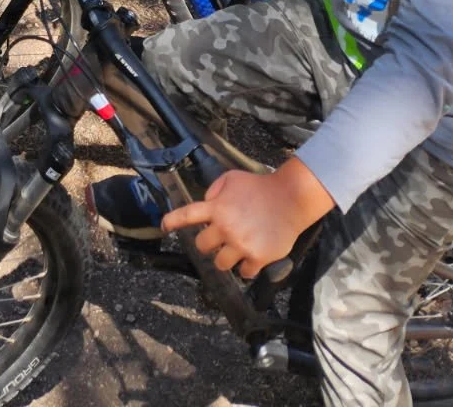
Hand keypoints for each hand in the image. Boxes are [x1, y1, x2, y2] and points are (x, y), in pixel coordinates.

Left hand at [163, 161, 331, 278]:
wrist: (290, 198)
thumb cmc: (260, 187)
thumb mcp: (233, 179)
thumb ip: (215, 190)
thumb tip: (207, 202)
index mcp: (217, 207)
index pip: (188, 215)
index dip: (173, 221)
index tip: (163, 227)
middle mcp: (225, 227)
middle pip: (202, 246)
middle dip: (208, 244)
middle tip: (219, 240)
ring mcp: (240, 244)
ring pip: (221, 264)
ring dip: (226, 259)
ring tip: (236, 250)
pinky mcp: (257, 257)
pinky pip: (244, 273)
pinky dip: (247, 268)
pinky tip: (253, 258)